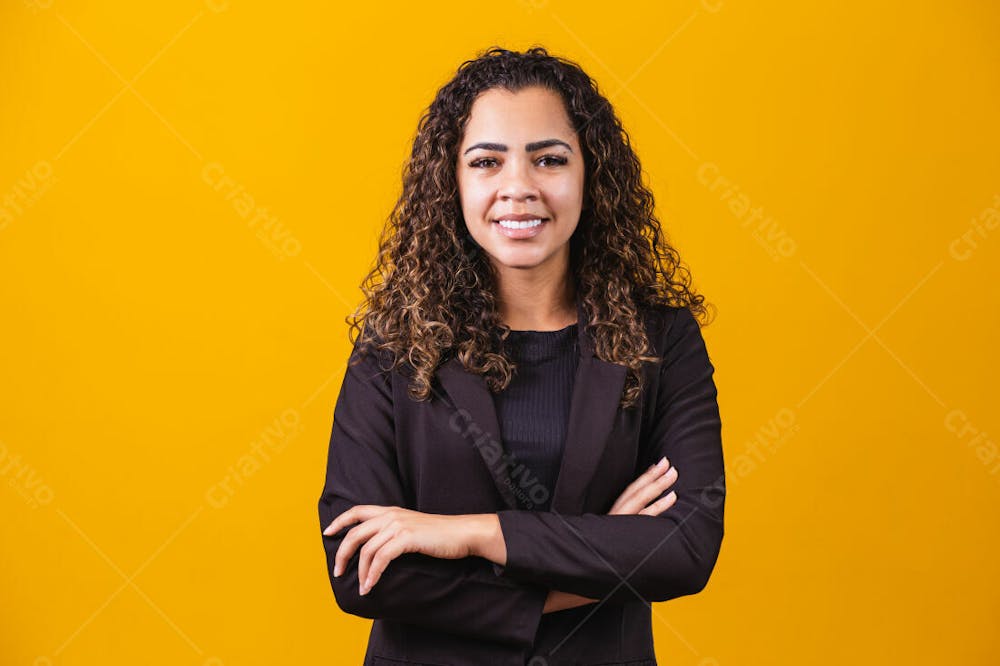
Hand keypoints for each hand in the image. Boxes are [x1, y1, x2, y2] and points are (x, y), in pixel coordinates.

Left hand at [323, 505, 472, 595]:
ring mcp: (398, 526)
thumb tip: (377, 549)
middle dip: (342, 554)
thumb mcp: (411, 528)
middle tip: (338, 572)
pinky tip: (371, 586)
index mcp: (390, 511)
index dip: (340, 521)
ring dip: (360, 572)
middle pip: (355, 533)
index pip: (357, 511)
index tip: (328, 533)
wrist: (462, 533)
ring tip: (362, 586)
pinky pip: (381, 558)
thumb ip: (393, 532)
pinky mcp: (406, 538)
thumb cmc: (439, 535)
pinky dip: (373, 575)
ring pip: (366, 550)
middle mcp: (391, 515)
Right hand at [544, 457, 678, 611]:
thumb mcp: (603, 541)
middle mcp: (614, 517)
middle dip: (653, 477)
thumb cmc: (591, 559)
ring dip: (658, 486)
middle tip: (670, 464)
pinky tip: (671, 499)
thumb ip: (615, 532)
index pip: (628, 492)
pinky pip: (644, 519)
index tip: (656, 466)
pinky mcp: (625, 534)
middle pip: (635, 492)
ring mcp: (620, 525)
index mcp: (610, 517)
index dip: (643, 479)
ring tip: (673, 475)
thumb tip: (629, 527)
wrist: (575, 574)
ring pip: (641, 500)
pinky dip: (658, 507)